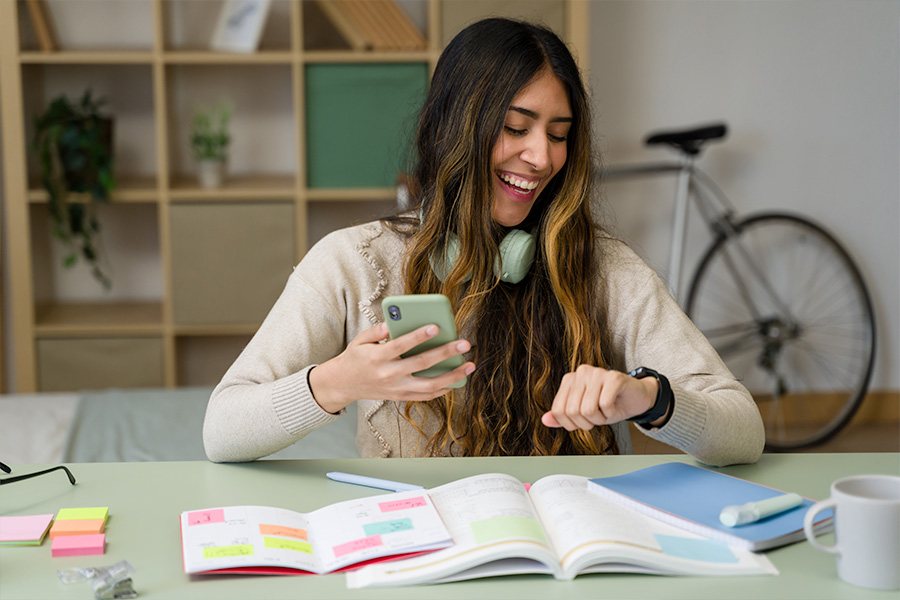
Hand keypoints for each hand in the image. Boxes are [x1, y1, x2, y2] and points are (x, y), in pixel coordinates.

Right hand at [309, 322, 474, 413]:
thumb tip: (391, 323)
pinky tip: (456, 380)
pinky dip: (442, 389)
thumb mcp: (360, 340)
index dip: (418, 336)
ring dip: (452, 376)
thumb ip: (376, 331)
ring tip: (469, 365)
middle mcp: (389, 375)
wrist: (343, 384)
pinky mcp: (400, 397)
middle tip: (464, 344)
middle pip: (421, 364)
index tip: (436, 327)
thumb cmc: (355, 358)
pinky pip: (426, 396)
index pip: (401, 346)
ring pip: (429, 385)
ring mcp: (396, 388)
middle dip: (445, 353)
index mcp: (377, 357)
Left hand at [541, 365, 659, 429]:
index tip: (583, 422)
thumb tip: (545, 420)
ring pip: (588, 410)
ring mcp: (597, 372)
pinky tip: (614, 407)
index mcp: (569, 379)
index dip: (571, 424)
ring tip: (605, 411)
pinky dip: (610, 413)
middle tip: (598, 417)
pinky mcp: (614, 377)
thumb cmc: (608, 405)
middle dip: (587, 423)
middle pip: (572, 411)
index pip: (558, 410)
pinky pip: (605, 404)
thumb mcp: (582, 413)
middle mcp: (581, 372)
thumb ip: (562, 416)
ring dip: (599, 419)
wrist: (635, 399)